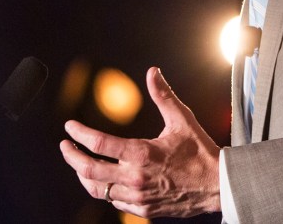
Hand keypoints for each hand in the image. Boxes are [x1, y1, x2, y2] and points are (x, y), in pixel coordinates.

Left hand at [59, 66, 220, 217]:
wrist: (218, 186)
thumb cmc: (200, 152)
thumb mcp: (182, 120)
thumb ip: (163, 96)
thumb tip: (153, 72)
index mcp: (142, 154)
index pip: (100, 144)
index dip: (80, 133)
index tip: (69, 126)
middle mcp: (135, 178)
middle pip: (89, 170)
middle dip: (71, 156)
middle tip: (64, 145)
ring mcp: (138, 196)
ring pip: (98, 190)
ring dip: (84, 175)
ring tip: (79, 162)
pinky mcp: (143, 209)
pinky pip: (114, 201)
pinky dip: (104, 190)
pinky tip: (104, 179)